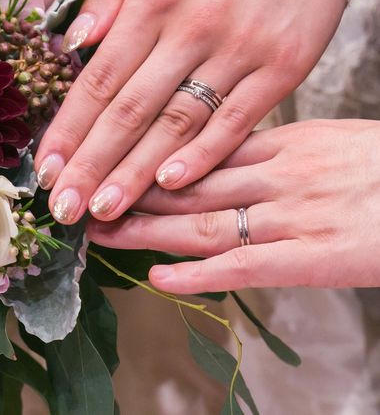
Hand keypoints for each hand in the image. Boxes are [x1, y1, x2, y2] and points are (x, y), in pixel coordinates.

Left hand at [35, 0, 348, 224]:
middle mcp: (189, 30)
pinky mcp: (279, 68)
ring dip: (138, 171)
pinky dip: (204, 154)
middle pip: (130, 110)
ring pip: (177, 122)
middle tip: (64, 207)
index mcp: (152, 1)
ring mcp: (236, 51)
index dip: (69, 128)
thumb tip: (72, 41)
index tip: (47, 169)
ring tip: (106, 210)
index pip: (99, 78)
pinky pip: (236, 119)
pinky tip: (172, 184)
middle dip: (92, 164)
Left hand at [87, 119, 379, 292]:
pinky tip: (160, 277)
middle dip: (133, 188)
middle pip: (190, 180)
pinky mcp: (313, 256)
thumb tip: (222, 148)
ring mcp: (292, 215)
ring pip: (205, 220)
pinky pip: (245, 264)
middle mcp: (277, 173)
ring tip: (104, 232)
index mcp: (282, 140)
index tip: (111, 156)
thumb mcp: (325, 137)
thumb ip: (273, 144)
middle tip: (88, 193)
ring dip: (149, 228)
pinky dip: (199, 273)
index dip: (149, 152)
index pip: (199, 143)